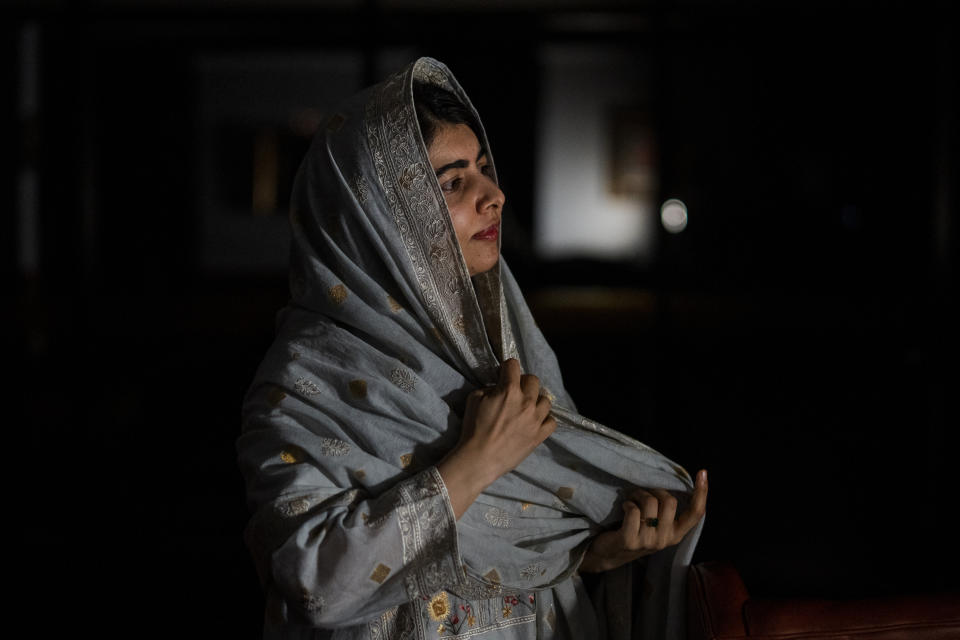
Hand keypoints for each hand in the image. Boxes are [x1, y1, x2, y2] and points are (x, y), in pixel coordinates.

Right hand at [437, 359, 555, 517]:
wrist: (480, 458)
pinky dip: (545, 420)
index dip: (506, 368)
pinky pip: (552, 421)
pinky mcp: (540, 435)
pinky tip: (535, 422)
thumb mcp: (474, 399)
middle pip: (533, 380)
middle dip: (523, 383)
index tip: (503, 375)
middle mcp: (526, 402)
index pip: (513, 365)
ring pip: (546, 400)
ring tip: (526, 409)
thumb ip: (489, 388)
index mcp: (509, 390)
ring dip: (535, 401)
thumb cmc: (474, 428)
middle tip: (514, 392)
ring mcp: (536, 419)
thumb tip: (498, 388)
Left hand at [579, 469, 707, 572]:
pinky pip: (633, 511)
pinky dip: (627, 504)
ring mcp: (648, 542)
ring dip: (637, 495)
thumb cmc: (634, 532)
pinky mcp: (629, 541)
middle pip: (670, 501)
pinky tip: (624, 508)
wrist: (608, 554)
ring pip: (650, 502)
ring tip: (631, 501)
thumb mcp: (657, 525)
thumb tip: (673, 483)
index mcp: (676, 534)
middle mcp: (665, 540)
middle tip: (641, 494)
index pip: (696, 514)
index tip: (702, 472)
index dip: (701, 493)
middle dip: (654, 490)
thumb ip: (667, 512)